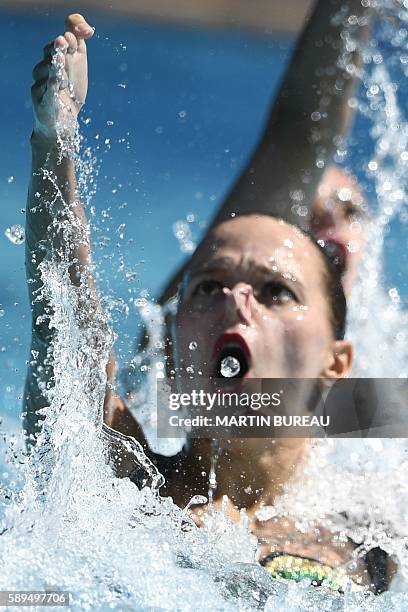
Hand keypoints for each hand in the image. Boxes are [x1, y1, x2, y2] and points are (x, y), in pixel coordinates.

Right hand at [31, 14, 93, 143]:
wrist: (62, 122)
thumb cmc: (70, 92)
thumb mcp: (77, 66)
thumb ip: (79, 45)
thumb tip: (87, 28)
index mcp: (54, 60)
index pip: (57, 43)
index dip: (67, 38)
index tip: (78, 35)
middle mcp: (45, 70)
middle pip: (50, 55)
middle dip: (58, 48)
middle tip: (64, 41)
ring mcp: (41, 86)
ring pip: (48, 73)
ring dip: (58, 69)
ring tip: (61, 60)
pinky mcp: (43, 104)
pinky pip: (47, 94)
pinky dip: (51, 87)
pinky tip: (56, 82)